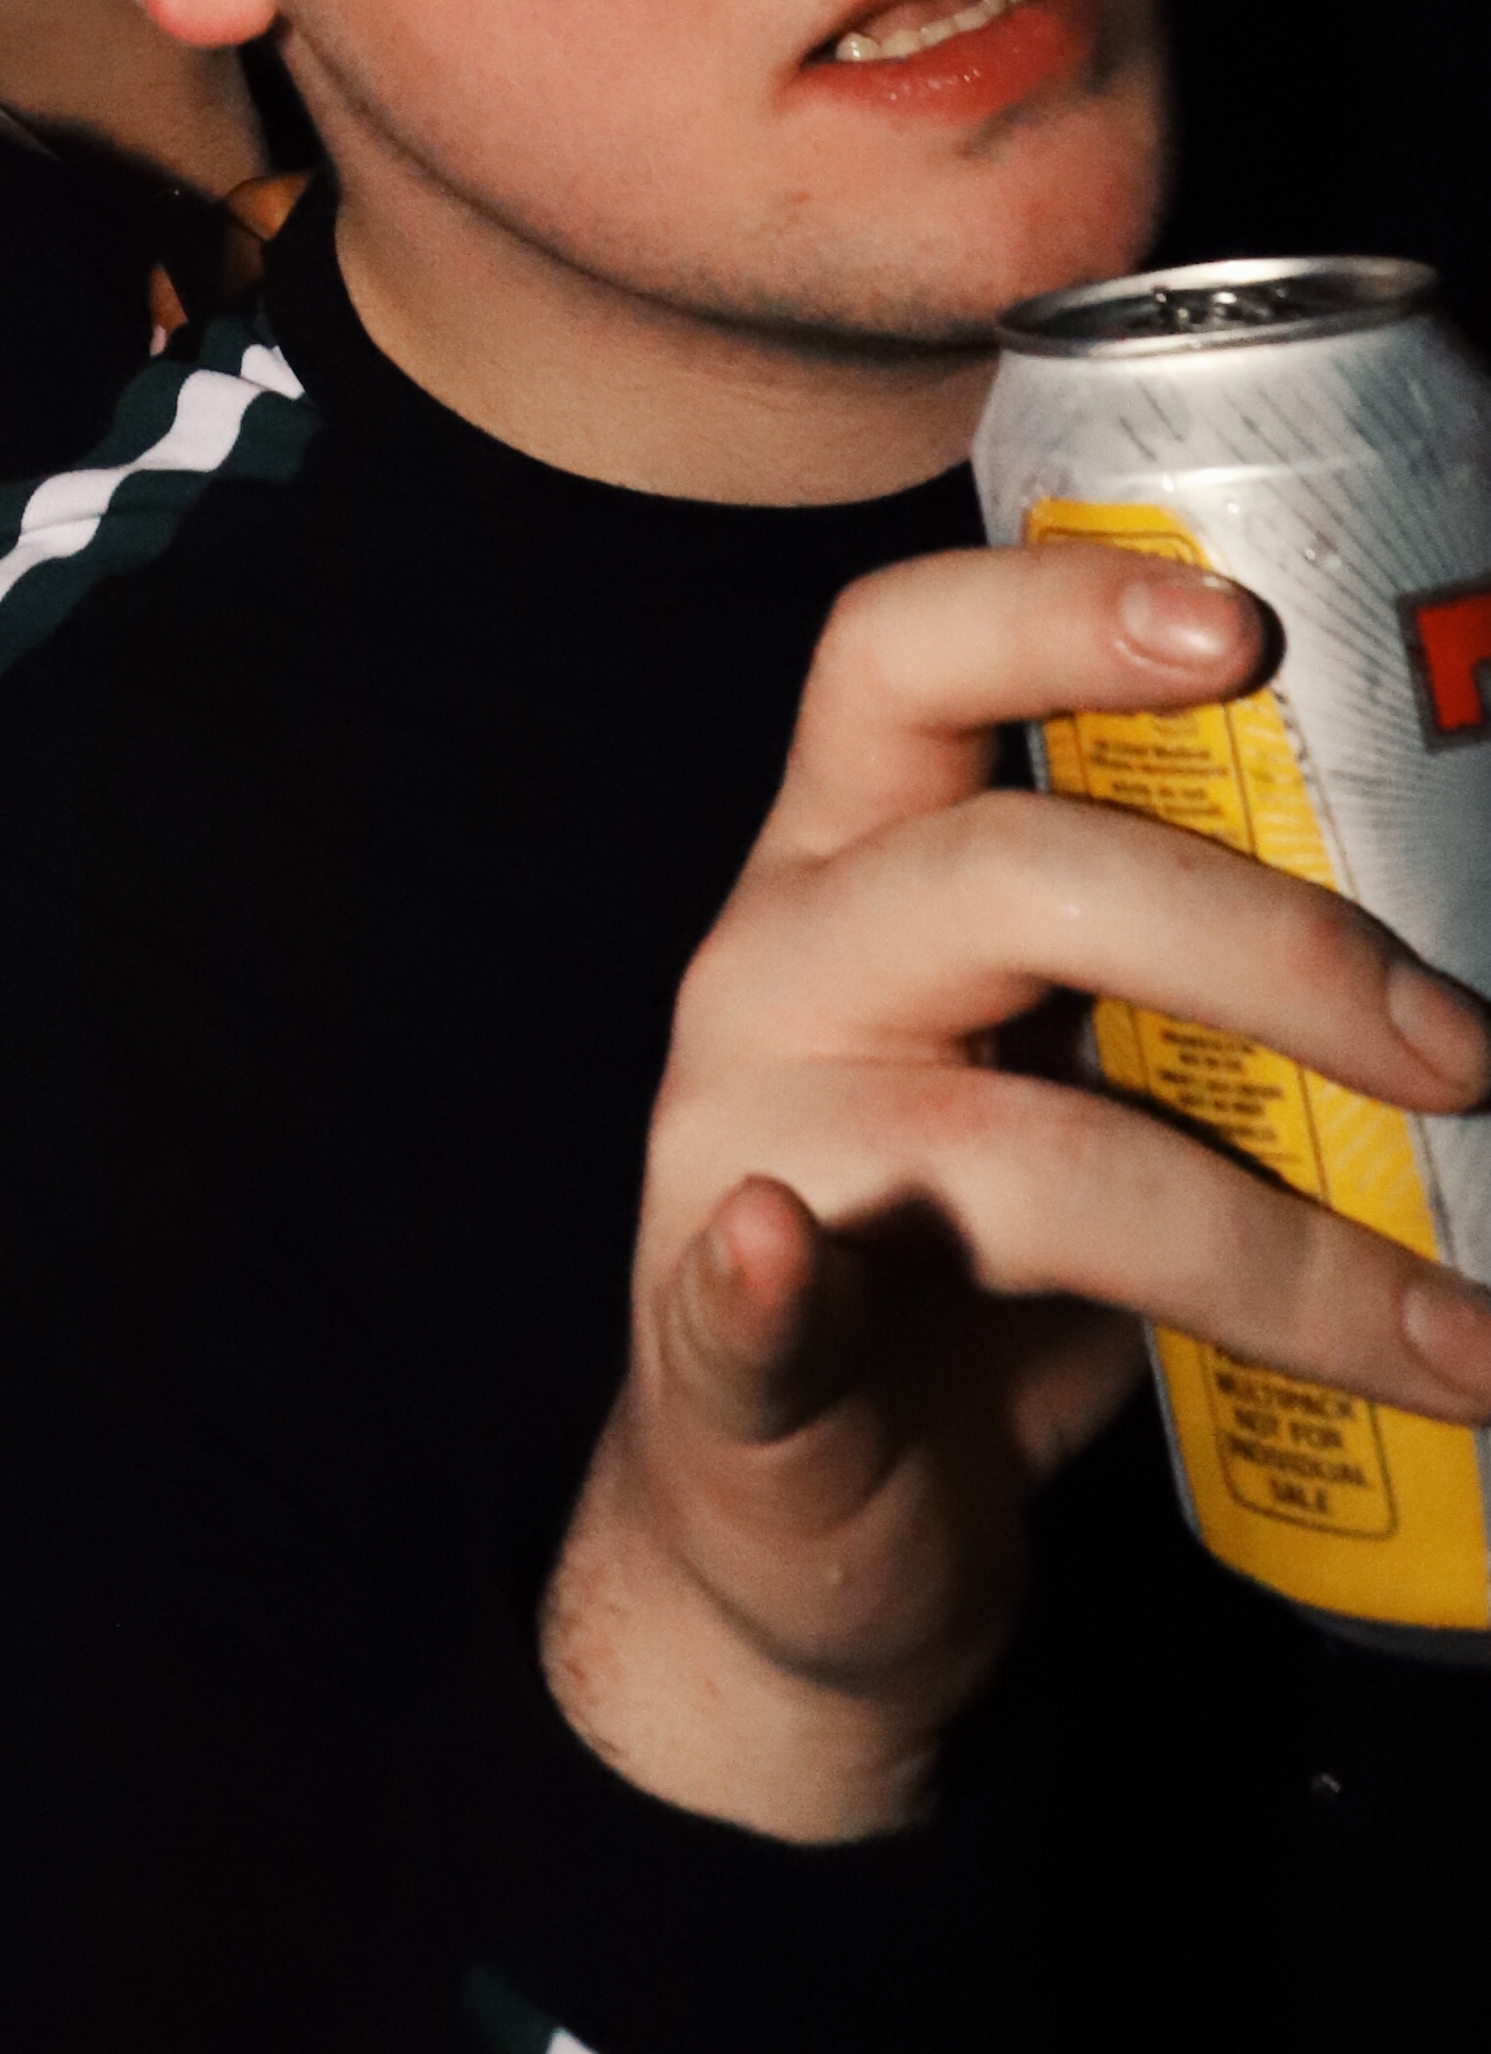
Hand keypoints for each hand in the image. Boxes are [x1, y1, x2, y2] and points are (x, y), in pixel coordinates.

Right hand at [543, 539, 1490, 1839]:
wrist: (803, 1523)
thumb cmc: (976, 1257)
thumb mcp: (1074, 1074)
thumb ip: (1195, 998)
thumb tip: (1470, 959)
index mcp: (854, 861)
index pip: (908, 656)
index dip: (1059, 609)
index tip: (1246, 625)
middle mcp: (778, 965)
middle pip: (998, 873)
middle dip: (1263, 946)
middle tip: (1462, 1052)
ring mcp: (741, 1151)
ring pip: (1002, 1143)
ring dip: (1268, 1248)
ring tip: (1454, 1338)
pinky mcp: (718, 1357)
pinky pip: (738, 1303)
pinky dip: (764, 1280)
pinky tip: (789, 1257)